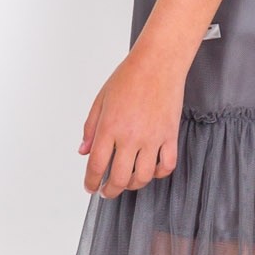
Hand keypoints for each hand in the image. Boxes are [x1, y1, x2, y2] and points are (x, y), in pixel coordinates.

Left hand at [77, 49, 184, 196]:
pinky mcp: (170, 135)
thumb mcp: (100, 100)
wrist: (158, 63)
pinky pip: (167, 165)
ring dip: (133, 184)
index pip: (96, 166)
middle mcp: (130, 136)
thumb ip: (90, 128)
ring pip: (143, 177)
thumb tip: (83, 151)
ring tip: (127, 182)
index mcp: (109, 127)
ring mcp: (153, 138)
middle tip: (106, 191)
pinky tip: (151, 170)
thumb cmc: (129, 77)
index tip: (90, 187)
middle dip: (110, 190)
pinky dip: (159, 173)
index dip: (91, 182)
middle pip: (119, 177)